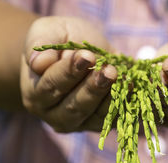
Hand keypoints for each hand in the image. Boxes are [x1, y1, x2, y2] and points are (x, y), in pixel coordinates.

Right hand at [20, 16, 116, 131]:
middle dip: (93, 88)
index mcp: (35, 94)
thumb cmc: (59, 41)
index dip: (69, 71)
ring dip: (109, 98)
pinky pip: (112, 119)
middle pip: (74, 106)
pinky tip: (132, 88)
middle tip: (109, 70)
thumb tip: (38, 63)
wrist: (81, 54)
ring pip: (94, 116)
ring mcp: (79, 124)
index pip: (51, 86)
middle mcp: (54, 115)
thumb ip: (41, 45)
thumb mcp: (47, 32)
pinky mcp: (100, 125)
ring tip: (120, 77)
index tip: (87, 56)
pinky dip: (124, 104)